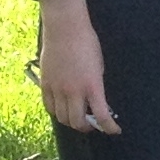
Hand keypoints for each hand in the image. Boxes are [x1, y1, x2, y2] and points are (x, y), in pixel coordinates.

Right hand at [36, 0, 117, 133]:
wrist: (65, 29)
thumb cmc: (87, 44)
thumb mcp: (99, 66)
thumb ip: (96, 85)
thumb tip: (95, 100)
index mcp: (92, 86)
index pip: (100, 116)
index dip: (109, 127)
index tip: (114, 130)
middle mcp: (73, 91)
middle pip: (77, 122)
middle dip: (87, 127)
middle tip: (92, 125)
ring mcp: (57, 89)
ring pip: (61, 117)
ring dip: (71, 122)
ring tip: (77, 119)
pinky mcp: (45, 84)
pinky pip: (49, 106)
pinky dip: (56, 112)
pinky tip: (62, 110)